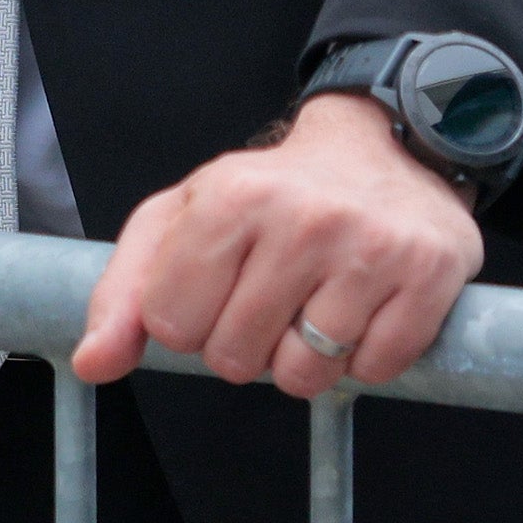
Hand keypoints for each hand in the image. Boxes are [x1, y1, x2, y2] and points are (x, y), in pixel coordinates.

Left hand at [69, 95, 482, 396]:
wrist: (386, 148)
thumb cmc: (274, 193)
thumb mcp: (184, 218)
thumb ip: (124, 292)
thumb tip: (93, 363)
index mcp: (231, 196)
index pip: (172, 324)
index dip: (189, 320)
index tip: (217, 287)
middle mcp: (303, 218)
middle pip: (236, 358)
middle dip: (246, 343)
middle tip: (272, 295)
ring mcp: (371, 248)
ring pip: (306, 374)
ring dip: (306, 358)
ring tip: (317, 303)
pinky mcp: (429, 275)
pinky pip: (374, 370)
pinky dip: (364, 357)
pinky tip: (363, 309)